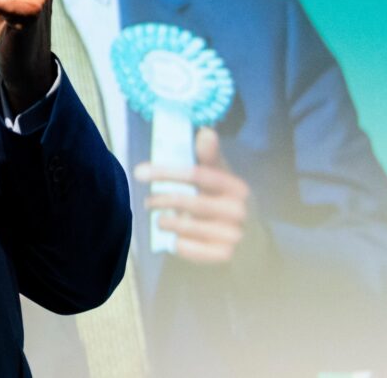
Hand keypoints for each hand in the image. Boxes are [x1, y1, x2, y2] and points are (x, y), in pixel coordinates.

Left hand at [136, 127, 256, 263]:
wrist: (246, 235)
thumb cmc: (222, 198)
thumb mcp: (218, 175)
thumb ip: (208, 156)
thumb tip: (206, 131)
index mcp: (236, 186)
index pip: (198, 174)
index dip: (166, 172)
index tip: (140, 172)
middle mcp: (238, 211)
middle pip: (191, 202)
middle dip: (162, 199)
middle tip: (147, 201)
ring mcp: (233, 234)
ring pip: (188, 227)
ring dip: (166, 222)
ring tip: (158, 219)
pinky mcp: (225, 255)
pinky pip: (193, 250)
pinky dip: (179, 244)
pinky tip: (173, 238)